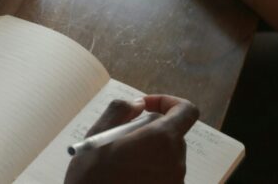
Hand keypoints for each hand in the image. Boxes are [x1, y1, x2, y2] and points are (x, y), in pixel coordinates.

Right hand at [64, 95, 199, 183]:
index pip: (186, 111)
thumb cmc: (92, 174)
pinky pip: (165, 174)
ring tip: (121, 162)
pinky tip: (128, 176)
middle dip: (151, 130)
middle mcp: (175, 161)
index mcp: (161, 139)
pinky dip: (150, 169)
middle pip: (173, 134)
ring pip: (168, 155)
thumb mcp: (97, 134)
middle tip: (122, 138)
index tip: (145, 108)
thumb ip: (121, 110)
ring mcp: (174, 181)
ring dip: (149, 151)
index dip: (168, 102)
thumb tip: (139, 104)